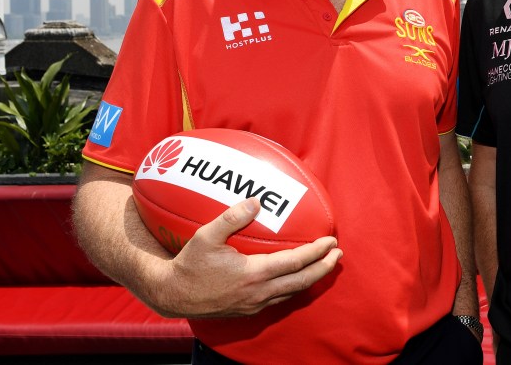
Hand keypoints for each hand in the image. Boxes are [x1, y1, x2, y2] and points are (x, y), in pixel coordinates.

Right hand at [151, 198, 342, 317]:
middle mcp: (259, 292)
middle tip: (337, 255)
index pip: (295, 263)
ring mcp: (254, 304)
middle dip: (323, 268)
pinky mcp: (248, 309)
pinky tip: (297, 278)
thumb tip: (256, 202)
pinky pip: (280, 299)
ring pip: (292, 292)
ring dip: (311, 278)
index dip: (316, 253)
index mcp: (253, 274)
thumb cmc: (189, 264)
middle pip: (302, 281)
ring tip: (324, 265)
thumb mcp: (206, 235)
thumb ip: (232, 217)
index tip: (330, 242)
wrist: (173, 295)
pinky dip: (294, 287)